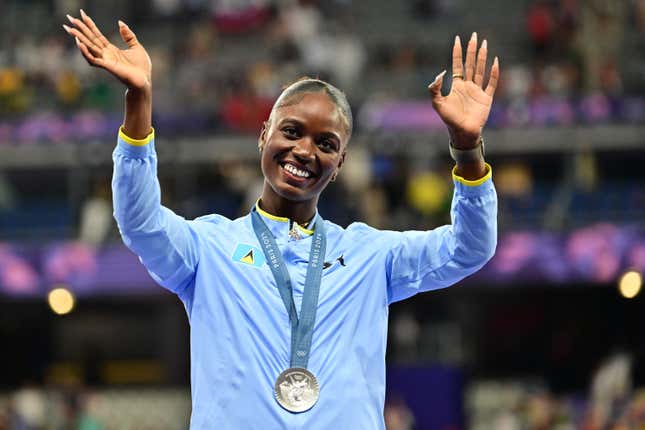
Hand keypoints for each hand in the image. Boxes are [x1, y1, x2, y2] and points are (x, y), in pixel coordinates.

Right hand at [63, 10, 150, 90]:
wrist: (144, 81)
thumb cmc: (141, 67)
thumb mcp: (136, 46)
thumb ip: (128, 35)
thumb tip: (120, 22)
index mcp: (111, 49)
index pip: (97, 35)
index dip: (89, 24)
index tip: (82, 14)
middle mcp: (105, 54)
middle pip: (90, 39)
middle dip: (79, 29)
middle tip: (68, 17)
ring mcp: (105, 60)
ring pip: (88, 47)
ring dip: (79, 38)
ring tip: (69, 29)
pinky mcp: (107, 66)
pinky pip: (93, 59)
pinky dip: (85, 52)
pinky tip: (79, 44)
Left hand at [428, 32, 499, 148]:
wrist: (462, 132)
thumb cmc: (449, 120)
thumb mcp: (437, 104)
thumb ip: (435, 89)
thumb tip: (441, 73)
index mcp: (457, 86)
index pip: (457, 65)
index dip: (457, 53)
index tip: (457, 39)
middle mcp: (468, 86)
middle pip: (470, 64)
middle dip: (472, 50)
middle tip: (474, 36)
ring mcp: (478, 91)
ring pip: (481, 70)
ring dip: (482, 57)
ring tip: (484, 44)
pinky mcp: (487, 98)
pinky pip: (492, 83)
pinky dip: (494, 73)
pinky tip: (495, 62)